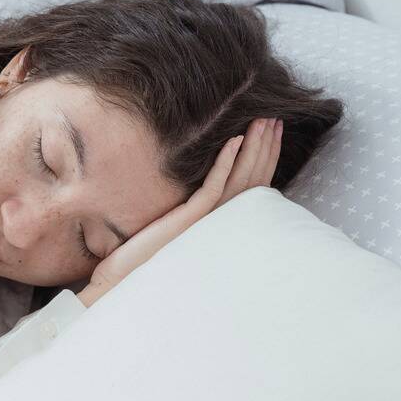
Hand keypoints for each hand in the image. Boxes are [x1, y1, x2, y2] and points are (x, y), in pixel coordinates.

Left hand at [77, 117, 282, 306]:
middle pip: (252, 179)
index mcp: (221, 223)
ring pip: (239, 179)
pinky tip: (234, 141)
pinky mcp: (191, 219)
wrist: (124, 282)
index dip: (264, 158)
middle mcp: (221, 222)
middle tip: (276, 119)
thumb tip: (202, 192)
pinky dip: (225, 163)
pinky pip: (212, 186)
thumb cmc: (145, 260)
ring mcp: (208, 221)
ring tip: (264, 122)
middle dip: (265, 147)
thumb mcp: (177, 227)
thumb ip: (194, 212)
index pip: (251, 186)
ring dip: (253, 149)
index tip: (271, 132)